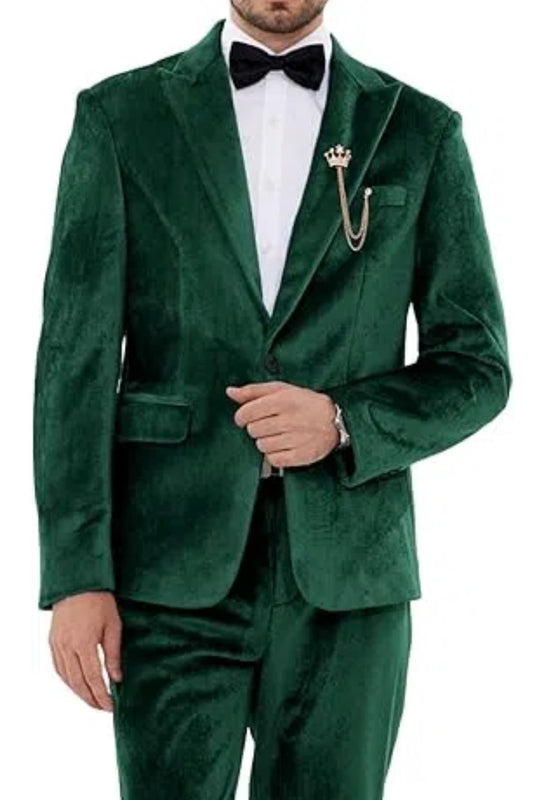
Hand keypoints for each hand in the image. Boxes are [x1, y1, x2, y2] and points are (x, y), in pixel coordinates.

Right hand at [49, 591, 121, 710]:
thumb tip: (117, 678)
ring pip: (66, 678)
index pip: (93, 679)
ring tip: (92, 699)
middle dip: (90, 698)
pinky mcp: (53, 641)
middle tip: (102, 707)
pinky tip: (77, 684)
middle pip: (78, 683)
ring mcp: (57, 645)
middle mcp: (67, 647)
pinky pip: (58, 667)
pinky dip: (68, 680)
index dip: (101, 696)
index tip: (110, 706)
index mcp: (84, 643)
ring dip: (78, 692)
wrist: (78, 582)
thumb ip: (113, 654)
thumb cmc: (99, 600)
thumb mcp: (114, 626)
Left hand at [226, 381, 338, 468]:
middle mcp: (290, 419)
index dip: (242, 417)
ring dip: (265, 442)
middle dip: (256, 429)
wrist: (335, 421)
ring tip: (277, 436)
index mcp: (284, 400)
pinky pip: (273, 460)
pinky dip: (274, 455)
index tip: (246, 418)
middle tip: (268, 425)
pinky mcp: (301, 456)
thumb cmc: (304, 403)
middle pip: (253, 431)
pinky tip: (283, 447)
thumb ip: (254, 391)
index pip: (247, 413)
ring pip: (261, 446)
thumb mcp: (282, 390)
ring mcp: (297, 439)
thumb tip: (230, 392)